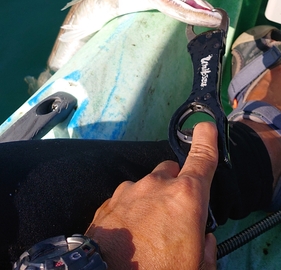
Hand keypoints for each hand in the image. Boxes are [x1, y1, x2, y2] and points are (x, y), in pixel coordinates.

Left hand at [85, 122, 217, 269]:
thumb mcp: (198, 268)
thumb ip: (207, 247)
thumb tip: (204, 239)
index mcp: (186, 197)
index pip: (202, 158)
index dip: (207, 139)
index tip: (206, 126)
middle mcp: (157, 185)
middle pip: (172, 172)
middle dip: (176, 187)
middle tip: (175, 217)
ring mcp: (130, 190)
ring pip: (148, 186)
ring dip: (152, 201)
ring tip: (148, 232)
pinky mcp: (109, 201)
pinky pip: (127, 199)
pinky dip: (132, 210)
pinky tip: (130, 234)